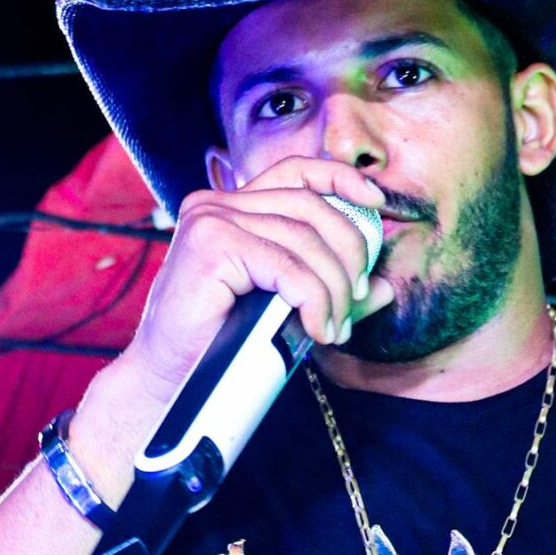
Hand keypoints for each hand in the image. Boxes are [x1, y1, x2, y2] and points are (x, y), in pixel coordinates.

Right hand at [70, 158, 395, 491]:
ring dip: (333, 290)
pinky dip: (314, 300)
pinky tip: (318, 329)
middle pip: (311, 207)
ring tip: (334, 328)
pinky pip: (287, 267)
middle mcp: (218, 203)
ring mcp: (211, 219)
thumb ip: (331, 292)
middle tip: (355, 304)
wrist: (170, 381)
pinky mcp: (211, 245)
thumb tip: (385, 287)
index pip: (297, 172)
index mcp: (234, 207)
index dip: (342, 178)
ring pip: (304, 241)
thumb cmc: (222, 348)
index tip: (377, 202)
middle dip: (349, 256)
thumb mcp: (287, 311)